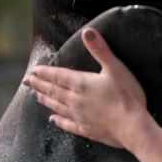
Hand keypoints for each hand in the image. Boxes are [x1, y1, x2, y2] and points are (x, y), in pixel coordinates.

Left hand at [25, 28, 154, 149]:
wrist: (132, 127)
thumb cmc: (126, 95)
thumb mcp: (115, 68)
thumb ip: (100, 50)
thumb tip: (87, 31)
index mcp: (81, 84)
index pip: (58, 76)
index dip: (45, 72)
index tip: (34, 71)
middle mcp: (75, 100)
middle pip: (54, 91)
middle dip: (40, 85)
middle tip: (28, 82)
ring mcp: (79, 116)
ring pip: (57, 106)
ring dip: (45, 100)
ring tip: (35, 96)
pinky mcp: (86, 130)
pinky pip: (67, 125)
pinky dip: (58, 121)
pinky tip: (52, 119)